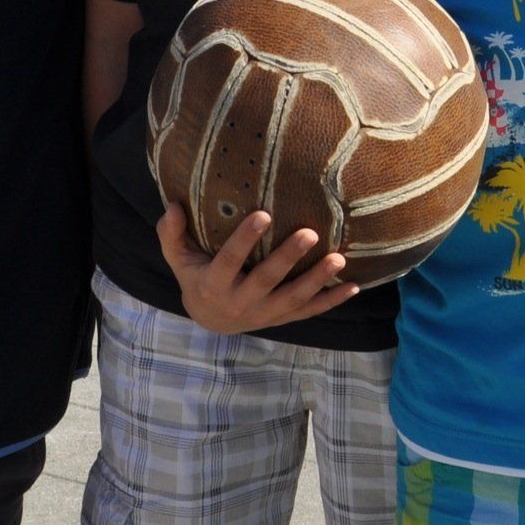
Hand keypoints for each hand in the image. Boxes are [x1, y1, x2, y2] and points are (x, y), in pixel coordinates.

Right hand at [158, 203, 357, 334]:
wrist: (209, 320)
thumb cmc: (195, 276)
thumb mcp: (177, 258)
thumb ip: (171, 233)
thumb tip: (173, 205)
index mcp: (213, 284)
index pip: (229, 260)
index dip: (245, 239)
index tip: (264, 214)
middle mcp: (239, 303)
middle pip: (266, 280)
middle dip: (289, 258)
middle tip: (311, 233)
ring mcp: (263, 314)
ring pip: (292, 299)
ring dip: (317, 280)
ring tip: (338, 258)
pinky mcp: (281, 319)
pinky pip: (309, 312)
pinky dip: (332, 301)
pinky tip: (354, 286)